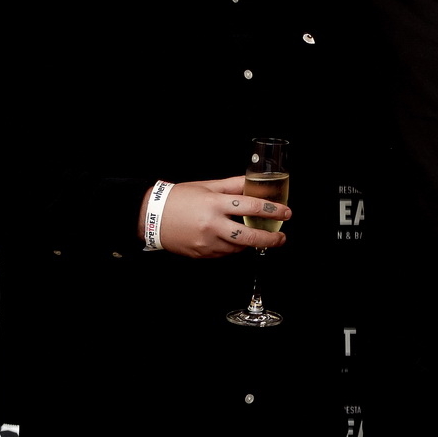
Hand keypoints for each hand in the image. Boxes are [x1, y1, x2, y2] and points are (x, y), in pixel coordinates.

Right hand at [141, 176, 289, 257]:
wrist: (150, 216)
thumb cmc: (180, 198)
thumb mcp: (208, 186)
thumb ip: (234, 185)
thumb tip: (255, 182)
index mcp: (215, 203)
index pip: (252, 207)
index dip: (273, 210)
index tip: (286, 213)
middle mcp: (212, 224)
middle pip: (249, 236)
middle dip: (270, 238)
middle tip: (281, 237)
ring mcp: (206, 242)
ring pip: (238, 247)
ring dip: (250, 242)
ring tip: (256, 235)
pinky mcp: (201, 254)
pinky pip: (224, 253)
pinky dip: (232, 247)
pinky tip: (232, 239)